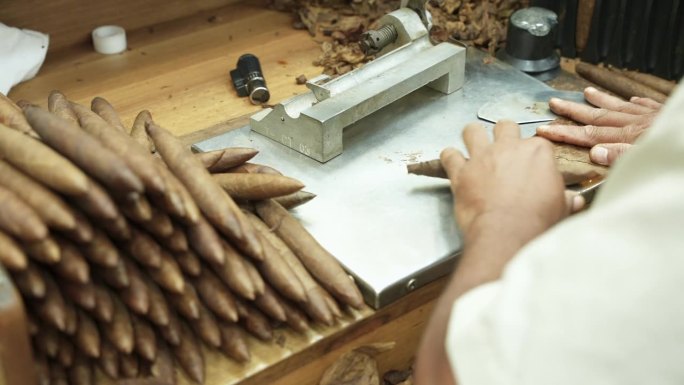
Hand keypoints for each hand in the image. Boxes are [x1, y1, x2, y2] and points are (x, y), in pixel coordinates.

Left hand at [441, 121, 578, 244]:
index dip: (531, 155)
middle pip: (505, 127)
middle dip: (503, 135)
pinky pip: (449, 155)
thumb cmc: (537, 221)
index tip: (530, 166)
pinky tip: (452, 163)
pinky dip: (449, 158)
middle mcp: (508, 148)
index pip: (536, 143)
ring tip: (473, 147)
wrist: (507, 233)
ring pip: (472, 131)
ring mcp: (482, 157)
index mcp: (537, 152)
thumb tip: (574, 201)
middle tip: (502, 150)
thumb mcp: (560, 208)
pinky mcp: (461, 172)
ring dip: (472, 137)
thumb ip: (565, 199)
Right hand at [536, 87, 661, 165]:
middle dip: (573, 111)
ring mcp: (649, 117)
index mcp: (628, 137)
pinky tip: (630, 100)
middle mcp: (635, 124)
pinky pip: (645, 105)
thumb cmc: (676, 153)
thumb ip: (622, 156)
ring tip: (586, 93)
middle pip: (597, 116)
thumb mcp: (649, 159)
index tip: (543, 130)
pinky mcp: (664, 115)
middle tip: (553, 103)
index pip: (588, 135)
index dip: (563, 132)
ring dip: (600, 101)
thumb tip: (596, 153)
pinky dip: (633, 103)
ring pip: (619, 107)